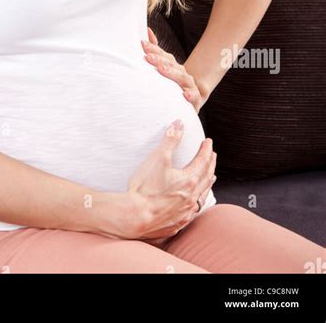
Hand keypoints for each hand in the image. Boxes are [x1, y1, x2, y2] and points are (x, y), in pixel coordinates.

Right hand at [123, 120, 216, 243]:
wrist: (134, 217)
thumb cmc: (145, 188)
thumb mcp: (158, 158)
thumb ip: (170, 140)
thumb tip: (179, 124)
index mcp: (189, 181)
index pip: (203, 161)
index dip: (206, 150)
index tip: (208, 142)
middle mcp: (191, 198)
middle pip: (206, 178)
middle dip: (210, 164)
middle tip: (212, 156)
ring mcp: (185, 213)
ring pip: (202, 196)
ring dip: (207, 184)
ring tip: (210, 178)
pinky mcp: (178, 223)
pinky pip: (193, 211)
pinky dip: (197, 202)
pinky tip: (194, 203)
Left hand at [141, 26, 204, 113]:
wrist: (195, 99)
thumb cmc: (175, 85)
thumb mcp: (165, 69)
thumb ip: (156, 51)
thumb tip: (147, 30)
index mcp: (174, 67)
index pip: (163, 56)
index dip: (154, 49)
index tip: (142, 44)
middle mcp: (182, 73)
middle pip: (171, 64)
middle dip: (159, 60)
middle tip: (148, 57)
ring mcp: (190, 85)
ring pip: (182, 77)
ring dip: (172, 73)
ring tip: (161, 69)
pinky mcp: (196, 99)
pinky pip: (194, 96)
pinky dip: (191, 95)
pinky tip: (185, 94)